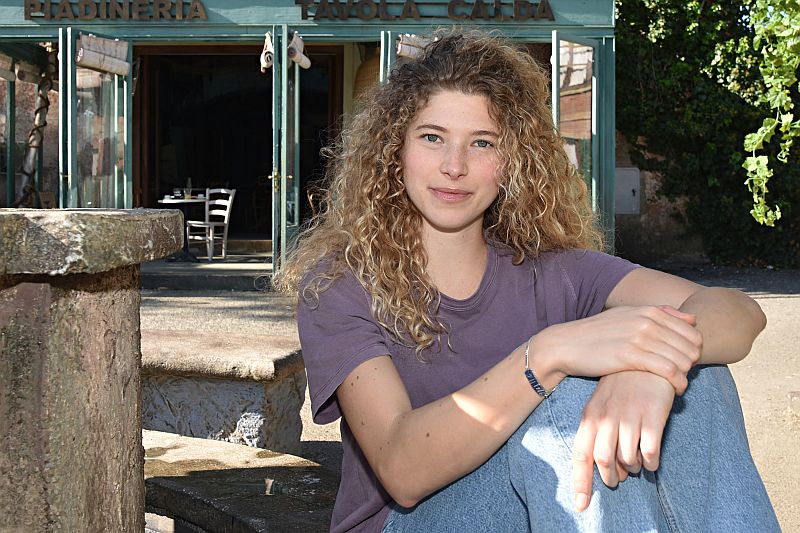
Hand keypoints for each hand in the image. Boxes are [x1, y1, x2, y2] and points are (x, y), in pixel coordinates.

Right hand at [532, 305, 701, 393]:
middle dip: (692, 364)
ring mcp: (640, 337)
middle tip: (683, 376)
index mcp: (649, 311)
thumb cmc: (597, 334)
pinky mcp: (631, 356)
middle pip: (691, 346)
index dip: (695, 351)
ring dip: (687, 376)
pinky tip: (676, 389)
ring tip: (679, 384)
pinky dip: (678, 382)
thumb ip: (660, 315)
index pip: (693, 332)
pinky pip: (669, 370)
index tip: (686, 363)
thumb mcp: (627, 316)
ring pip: (683, 359)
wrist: (566, 345)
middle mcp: (648, 321)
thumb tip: (691, 318)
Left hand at [571, 371, 674, 511]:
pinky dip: (650, 463)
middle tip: (618, 479)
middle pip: (603, 460)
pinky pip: (650, 451)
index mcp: (591, 416)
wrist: (647, 360)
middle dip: (611, 477)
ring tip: (635, 465)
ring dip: (632, 469)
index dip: (581, 482)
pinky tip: (651, 460)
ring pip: (627, 458)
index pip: (581, 454)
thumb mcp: (600, 405)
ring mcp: (630, 416)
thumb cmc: (621, 387)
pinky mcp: (653, 415)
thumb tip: (601, 466)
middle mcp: (607, 417)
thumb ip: (596, 432)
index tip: (581, 505)